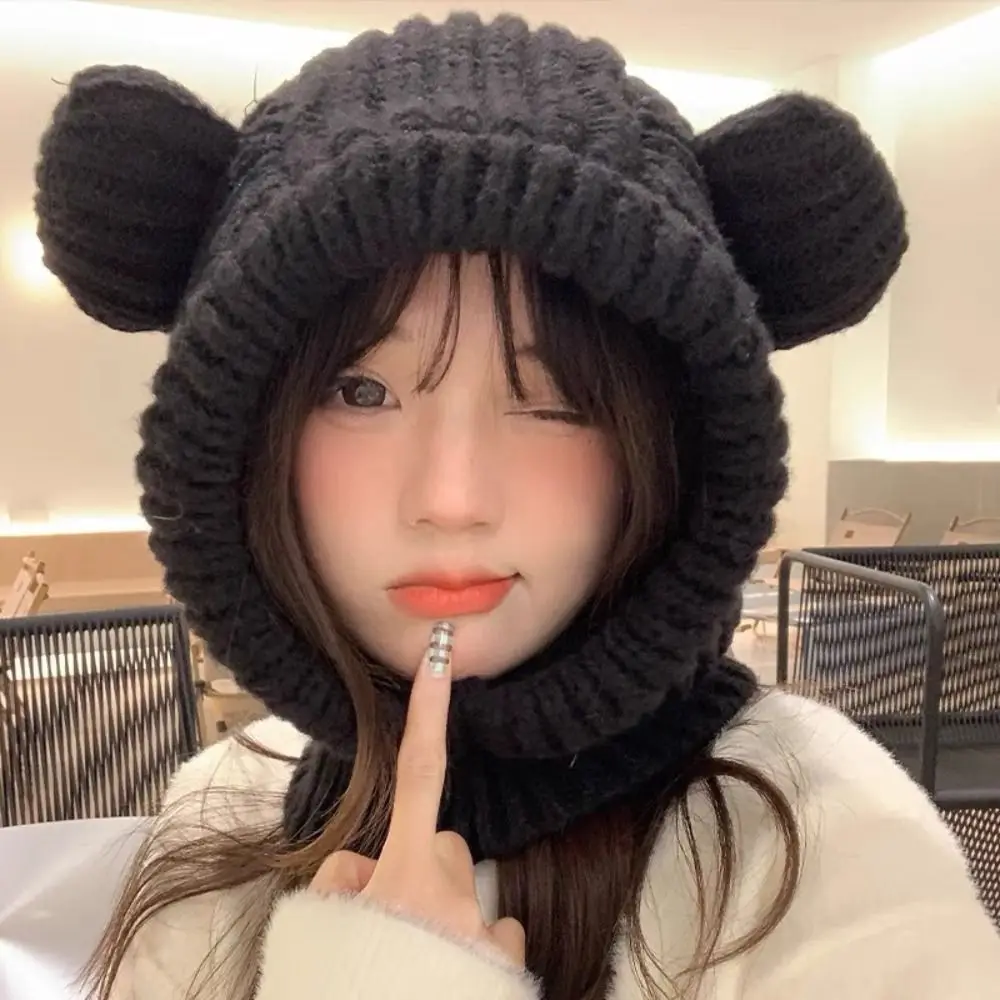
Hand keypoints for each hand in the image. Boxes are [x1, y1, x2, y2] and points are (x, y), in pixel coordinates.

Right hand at [310, 628, 525, 966]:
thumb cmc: (345, 983)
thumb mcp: (320, 934)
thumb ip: (342, 885)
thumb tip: (364, 869)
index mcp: (402, 876)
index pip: (417, 777)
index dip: (429, 715)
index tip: (442, 661)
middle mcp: (453, 894)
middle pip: (446, 847)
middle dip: (422, 870)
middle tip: (390, 919)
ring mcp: (484, 931)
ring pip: (471, 894)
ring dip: (449, 914)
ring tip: (418, 961)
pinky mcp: (507, 965)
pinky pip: (496, 934)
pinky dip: (476, 947)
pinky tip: (453, 978)